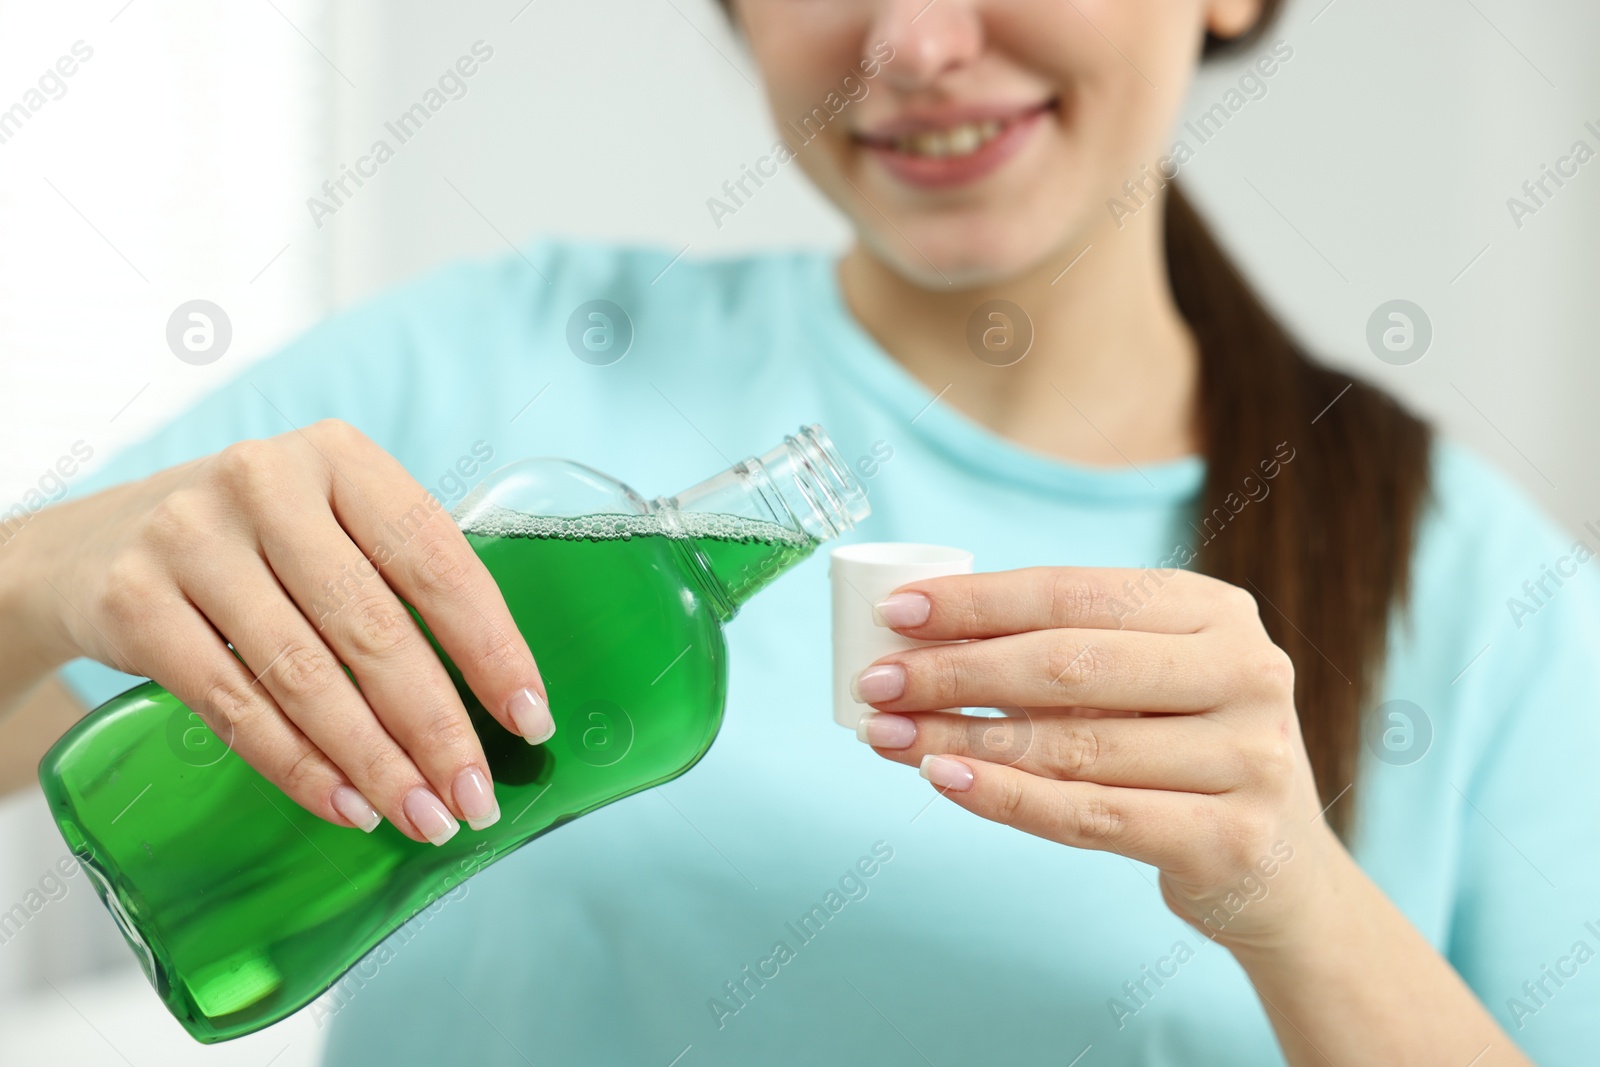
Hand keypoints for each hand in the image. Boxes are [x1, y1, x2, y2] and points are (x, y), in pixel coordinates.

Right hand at [11, 419, 552, 844]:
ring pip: (307, 675)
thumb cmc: (254, 544)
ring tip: (424, 816)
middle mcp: (266, 483)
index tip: (529, 719)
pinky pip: (235, 708)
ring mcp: (192, 538)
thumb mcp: (327, 521)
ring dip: (376, 762)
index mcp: (341, 456)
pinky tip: (349, 805)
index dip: (491, 647)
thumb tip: (498, 697)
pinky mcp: (134, 602)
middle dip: (436, 727)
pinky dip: (301, 767)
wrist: (91, 547)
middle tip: (475, 799)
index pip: (436, 560)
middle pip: (375, 627)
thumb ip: (397, 579)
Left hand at [852, 566, 1341, 947]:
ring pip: (1068, 745)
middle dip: (955, 670)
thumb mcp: (1147, 682)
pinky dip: (1003, 797)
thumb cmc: (1184, 754)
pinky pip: (1088, 815)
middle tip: (876, 682)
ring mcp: (1247, 758)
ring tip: (888, 735)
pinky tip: (942, 779)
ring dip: (959, 738)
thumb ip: (1062, 652)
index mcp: (1216, 610)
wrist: (1282, 872)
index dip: (978, 601)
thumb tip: (921, 634)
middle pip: (1067, 664)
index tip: (897, 612)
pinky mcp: (1227, 839)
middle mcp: (1245, 671)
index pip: (1074, 591)